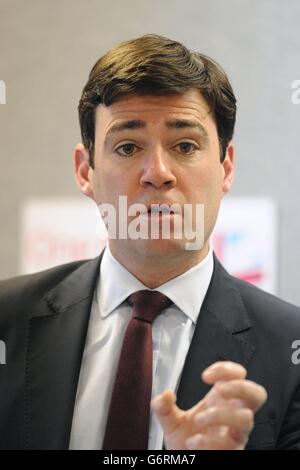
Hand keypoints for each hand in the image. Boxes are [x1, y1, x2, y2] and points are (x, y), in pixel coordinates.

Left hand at [151, 361, 266, 449]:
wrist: (186, 463)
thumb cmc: (185, 441)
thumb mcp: (171, 421)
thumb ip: (163, 407)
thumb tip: (164, 396)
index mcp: (220, 401)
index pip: (238, 376)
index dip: (226, 369)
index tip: (205, 376)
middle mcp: (232, 416)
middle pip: (257, 394)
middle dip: (240, 387)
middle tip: (219, 390)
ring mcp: (235, 435)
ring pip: (246, 418)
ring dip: (220, 415)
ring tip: (198, 420)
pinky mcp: (232, 453)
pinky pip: (230, 444)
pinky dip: (208, 441)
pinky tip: (193, 441)